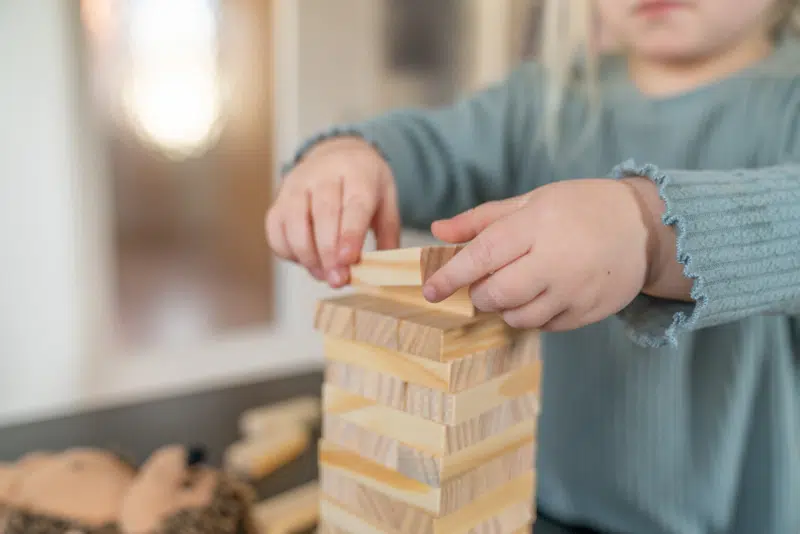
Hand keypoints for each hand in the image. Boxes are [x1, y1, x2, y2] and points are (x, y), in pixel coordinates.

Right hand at [265, 137, 399, 286]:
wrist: (337, 154)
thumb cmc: (364, 183)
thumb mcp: (387, 201)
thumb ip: (388, 235)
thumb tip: (384, 270)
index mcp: (358, 173)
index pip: (354, 205)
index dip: (350, 234)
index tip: (348, 260)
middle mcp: (324, 174)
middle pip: (323, 214)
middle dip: (329, 252)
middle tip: (338, 280)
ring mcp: (297, 185)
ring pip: (294, 222)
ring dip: (308, 255)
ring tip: (324, 275)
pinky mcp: (279, 198)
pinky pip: (276, 229)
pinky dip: (287, 251)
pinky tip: (306, 261)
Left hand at [423, 179, 653, 330]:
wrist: (644, 228)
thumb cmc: (579, 208)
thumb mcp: (531, 201)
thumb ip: (482, 219)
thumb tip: (437, 231)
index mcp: (537, 224)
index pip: (483, 255)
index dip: (452, 275)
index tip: (430, 291)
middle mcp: (556, 260)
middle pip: (497, 294)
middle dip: (479, 294)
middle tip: (483, 284)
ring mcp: (574, 291)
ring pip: (519, 318)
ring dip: (504, 308)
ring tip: (515, 287)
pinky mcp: (587, 313)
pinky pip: (544, 327)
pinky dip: (531, 316)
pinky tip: (541, 295)